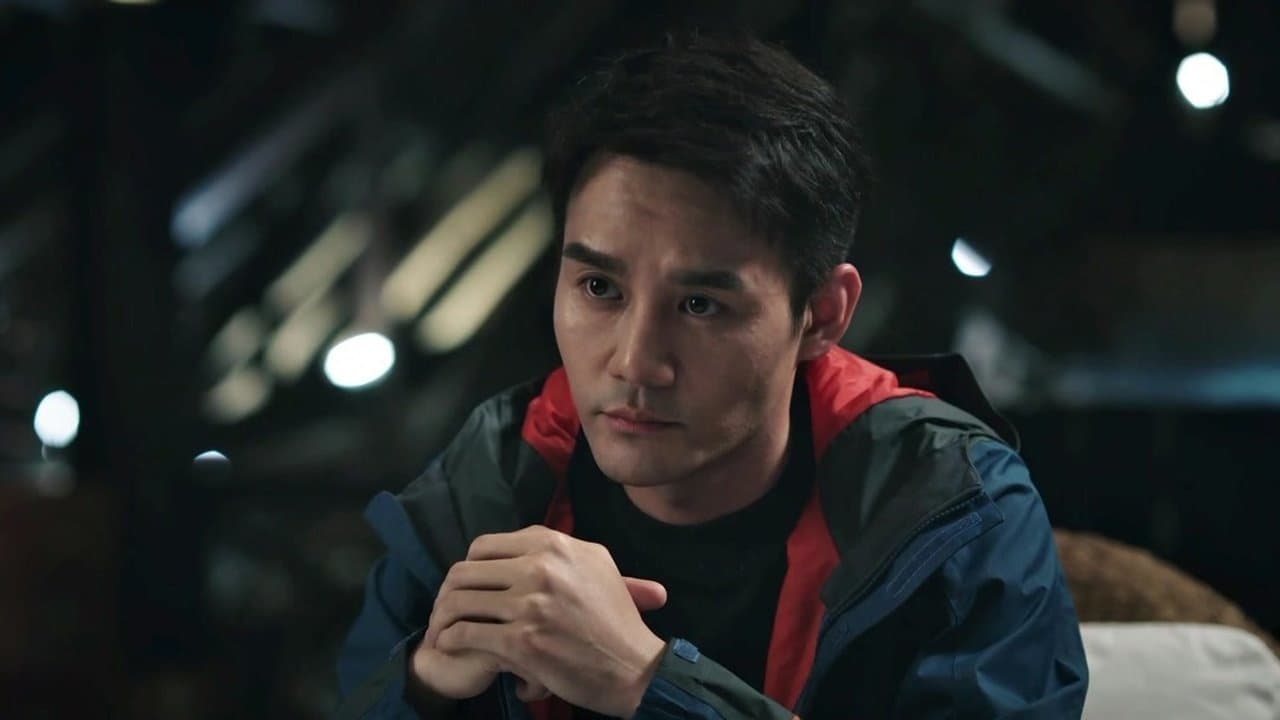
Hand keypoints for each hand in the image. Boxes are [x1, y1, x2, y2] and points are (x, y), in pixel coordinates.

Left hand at [425, 526, 668, 716]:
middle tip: (445, 609)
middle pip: (465, 571)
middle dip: (447, 592)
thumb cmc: (616, 618)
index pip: (485, 545)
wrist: (633, 666)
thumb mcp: (596, 564)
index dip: (469, 567)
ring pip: (459, 602)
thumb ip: (559, 549)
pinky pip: (466, 635)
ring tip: (441, 629)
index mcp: (552, 545)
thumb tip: (525, 545)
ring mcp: (529, 605)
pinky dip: (451, 640)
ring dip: (443, 617)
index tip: (467, 586)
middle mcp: (539, 568)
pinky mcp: (521, 642)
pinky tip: (450, 646)